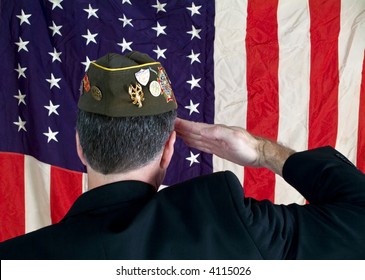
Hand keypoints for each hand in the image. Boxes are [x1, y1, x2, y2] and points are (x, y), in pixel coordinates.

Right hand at [175, 118, 294, 175]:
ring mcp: (214, 142)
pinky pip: (200, 144)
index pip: (195, 126)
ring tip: (172, 130)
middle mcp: (212, 134)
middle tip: (165, 123)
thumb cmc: (247, 146)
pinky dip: (192, 141)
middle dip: (179, 127)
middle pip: (192, 130)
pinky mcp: (216, 149)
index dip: (182, 124)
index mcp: (214, 130)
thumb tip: (200, 130)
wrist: (258, 154)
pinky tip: (187, 140)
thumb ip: (216, 133)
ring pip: (195, 137)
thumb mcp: (233, 138)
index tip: (170, 119)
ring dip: (183, 133)